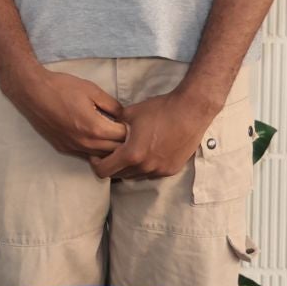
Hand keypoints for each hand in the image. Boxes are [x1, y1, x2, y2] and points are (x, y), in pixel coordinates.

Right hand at [2, 68, 127, 158]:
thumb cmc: (62, 87)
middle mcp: (85, 143)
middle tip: (125, 129)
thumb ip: (113, 105)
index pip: (124, 137)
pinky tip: (95, 137)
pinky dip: (95, 150)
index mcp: (95, 128)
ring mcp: (73, 147)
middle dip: (124, 142)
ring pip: (101, 157)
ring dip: (110, 148)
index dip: (131, 129)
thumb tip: (124, 116)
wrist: (32, 91)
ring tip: (112, 134)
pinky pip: (86, 155)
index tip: (132, 121)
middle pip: (115, 151)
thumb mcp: (92, 90)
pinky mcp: (63, 148)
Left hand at [93, 89, 219, 180]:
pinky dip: (144, 166)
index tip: (96, 155)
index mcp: (131, 154)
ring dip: (129, 167)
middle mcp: (145, 167)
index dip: (96, 163)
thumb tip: (102, 129)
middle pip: (119, 175)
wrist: (190, 111)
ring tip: (129, 151)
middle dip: (112, 165)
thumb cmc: (159, 110)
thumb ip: (113, 126)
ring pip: (135, 175)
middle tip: (112, 152)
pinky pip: (151, 173)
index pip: (104, 171)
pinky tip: (146, 152)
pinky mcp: (171, 169)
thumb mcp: (129, 114)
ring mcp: (159, 170)